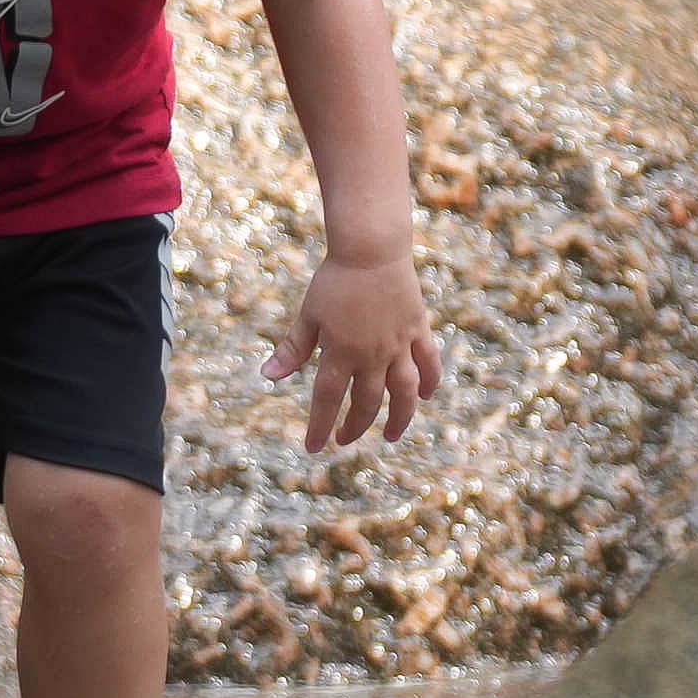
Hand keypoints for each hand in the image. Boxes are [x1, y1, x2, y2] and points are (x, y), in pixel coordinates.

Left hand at [263, 250, 443, 451]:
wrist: (372, 249)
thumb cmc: (334, 280)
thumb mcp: (308, 315)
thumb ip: (292, 349)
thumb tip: (267, 378)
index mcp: (341, 352)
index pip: (327, 400)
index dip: (319, 426)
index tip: (313, 447)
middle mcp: (372, 355)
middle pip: (365, 403)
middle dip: (354, 427)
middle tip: (344, 439)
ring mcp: (399, 344)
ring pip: (404, 392)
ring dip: (399, 418)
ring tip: (392, 435)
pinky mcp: (418, 330)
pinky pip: (428, 362)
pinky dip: (429, 382)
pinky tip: (425, 397)